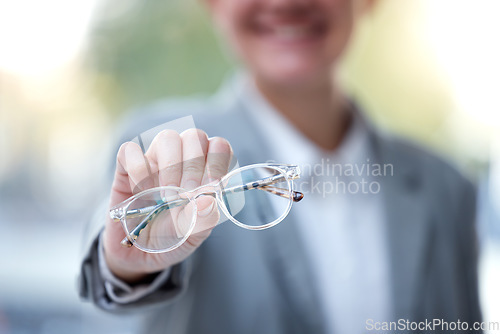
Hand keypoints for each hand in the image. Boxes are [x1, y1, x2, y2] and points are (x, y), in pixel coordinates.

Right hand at [102, 129, 232, 282]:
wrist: (138, 255)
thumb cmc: (171, 239)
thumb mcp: (191, 236)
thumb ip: (203, 220)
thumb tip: (208, 201)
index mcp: (206, 171)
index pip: (219, 146)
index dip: (217, 161)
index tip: (211, 186)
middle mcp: (183, 159)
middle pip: (194, 136)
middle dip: (192, 167)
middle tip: (184, 196)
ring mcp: (155, 160)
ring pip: (167, 137)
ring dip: (168, 167)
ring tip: (163, 197)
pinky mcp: (126, 166)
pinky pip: (130, 150)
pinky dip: (137, 169)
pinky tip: (140, 191)